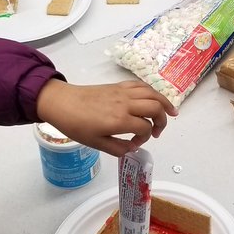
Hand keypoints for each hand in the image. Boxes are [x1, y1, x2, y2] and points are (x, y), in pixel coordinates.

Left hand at [35, 80, 177, 156]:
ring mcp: (123, 92)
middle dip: (163, 120)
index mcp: (120, 120)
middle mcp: (125, 104)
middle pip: (155, 107)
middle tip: (159, 131)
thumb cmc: (76, 125)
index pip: (145, 128)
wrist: (62, 103)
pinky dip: (152, 91)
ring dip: (164, 102)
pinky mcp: (118, 85)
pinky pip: (141, 85)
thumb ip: (118, 148)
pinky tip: (154, 98)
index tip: (135, 142)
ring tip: (172, 112)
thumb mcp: (96, 144)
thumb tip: (132, 147)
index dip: (145, 137)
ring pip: (152, 93)